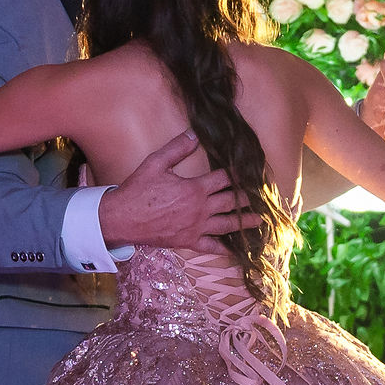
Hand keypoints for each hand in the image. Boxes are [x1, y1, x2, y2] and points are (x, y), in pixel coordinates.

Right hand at [99, 130, 262, 248]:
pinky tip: (237, 250)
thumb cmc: (137, 190)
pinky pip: (211, 247)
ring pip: (228, 224)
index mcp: (195, 189)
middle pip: (231, 201)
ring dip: (245, 222)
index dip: (238, 173)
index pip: (224, 178)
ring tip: (260, 221)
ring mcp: (196, 227)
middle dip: (247, 197)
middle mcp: (200, 209)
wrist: (122, 219)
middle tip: (263, 196)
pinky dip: (226, 249)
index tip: (251, 171)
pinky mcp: (188, 242)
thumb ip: (177, 148)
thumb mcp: (156, 163)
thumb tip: (194, 134)